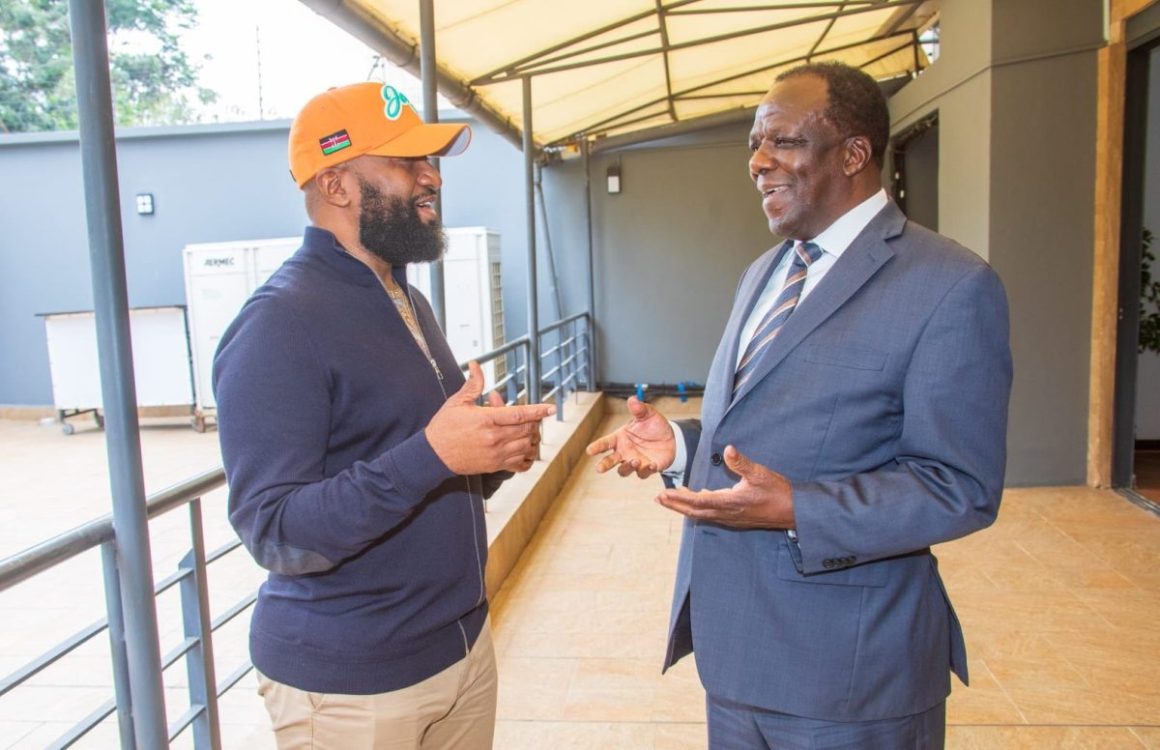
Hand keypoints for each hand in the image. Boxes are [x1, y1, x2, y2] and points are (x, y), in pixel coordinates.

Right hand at [427, 362, 554, 474]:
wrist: (433, 455)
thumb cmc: (444, 426)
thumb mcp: (457, 402)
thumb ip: (473, 384)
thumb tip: (476, 364)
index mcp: (486, 419)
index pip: (519, 414)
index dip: (537, 411)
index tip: (551, 408)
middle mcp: (494, 438)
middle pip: (526, 430)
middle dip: (533, 422)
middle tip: (530, 416)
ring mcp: (495, 454)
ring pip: (525, 446)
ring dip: (530, 438)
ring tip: (526, 430)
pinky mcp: (494, 466)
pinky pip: (519, 464)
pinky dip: (526, 457)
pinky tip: (524, 449)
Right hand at [585, 396, 675, 477]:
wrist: (671, 437)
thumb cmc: (654, 426)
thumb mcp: (648, 414)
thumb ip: (639, 409)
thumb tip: (633, 399)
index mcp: (620, 438)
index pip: (605, 443)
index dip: (597, 447)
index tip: (589, 450)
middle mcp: (624, 452)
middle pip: (610, 461)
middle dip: (604, 465)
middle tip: (599, 468)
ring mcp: (634, 462)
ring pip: (624, 470)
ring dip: (627, 467)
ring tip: (634, 460)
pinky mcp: (646, 469)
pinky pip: (643, 473)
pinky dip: (646, 470)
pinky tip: (651, 464)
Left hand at [655, 445, 793, 527]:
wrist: (793, 512)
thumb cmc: (778, 492)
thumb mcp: (761, 474)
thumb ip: (742, 463)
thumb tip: (728, 449)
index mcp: (731, 503)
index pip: (698, 502)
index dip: (679, 499)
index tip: (664, 495)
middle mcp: (728, 514)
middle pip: (695, 511)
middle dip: (675, 505)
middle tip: (659, 499)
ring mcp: (731, 518)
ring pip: (702, 514)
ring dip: (685, 508)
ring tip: (671, 500)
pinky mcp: (736, 519)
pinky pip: (712, 515)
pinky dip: (699, 509)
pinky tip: (696, 501)